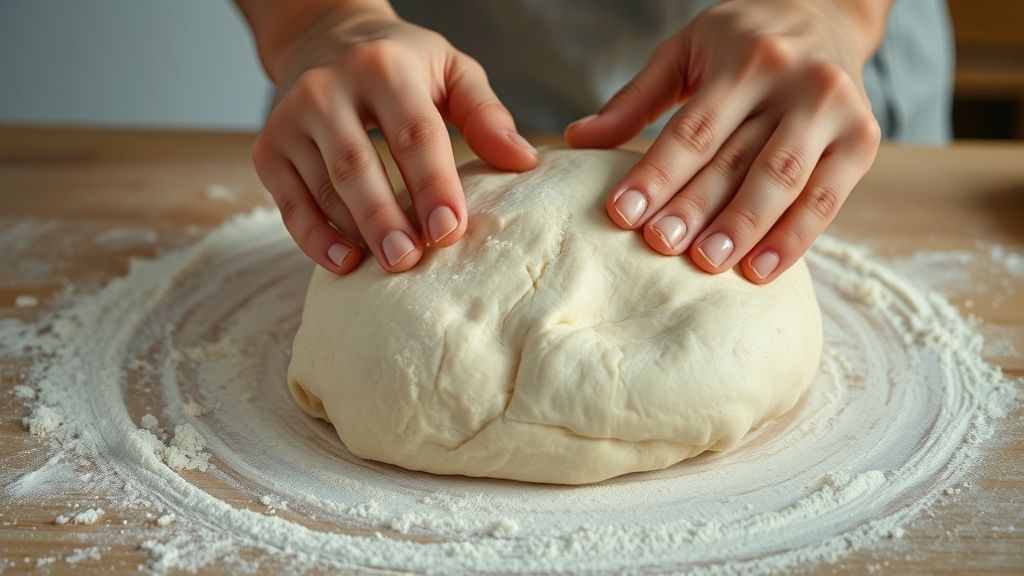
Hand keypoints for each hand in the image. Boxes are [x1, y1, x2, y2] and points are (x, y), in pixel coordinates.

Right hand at [246, 3, 537, 273]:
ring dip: (356, 233)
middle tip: (411, 260)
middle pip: (357, 165)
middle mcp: (328, 89)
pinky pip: (291, 204)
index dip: (432, 184)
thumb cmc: (400, 63)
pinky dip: (315, 238)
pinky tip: (345, 262)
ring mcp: (291, 120)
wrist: (322, 37)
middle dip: (385, 218)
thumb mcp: (450, 69)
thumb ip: (485, 114)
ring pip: (324, 188)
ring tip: (389, 267)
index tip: (451, 231)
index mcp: (383, 68)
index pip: (412, 133)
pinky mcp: (269, 149)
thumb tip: (522, 161)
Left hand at [566, 0, 884, 282]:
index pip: (693, 128)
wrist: (826, 13)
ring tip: (708, 264)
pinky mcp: (863, 139)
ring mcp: (834, 111)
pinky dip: (794, 238)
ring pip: (784, 179)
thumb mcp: (685, 51)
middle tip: (660, 247)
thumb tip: (577, 140)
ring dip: (745, 227)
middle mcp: (795, 81)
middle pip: (738, 157)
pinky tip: (760, 271)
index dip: (656, 174)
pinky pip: (827, 198)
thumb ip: (635, 99)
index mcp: (745, 59)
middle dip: (697, 207)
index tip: (621, 214)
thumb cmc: (741, 42)